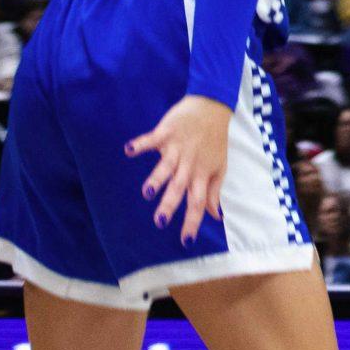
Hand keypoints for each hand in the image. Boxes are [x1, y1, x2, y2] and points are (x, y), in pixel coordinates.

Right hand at [127, 94, 234, 242]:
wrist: (212, 108)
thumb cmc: (215, 141)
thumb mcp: (220, 167)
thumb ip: (214, 192)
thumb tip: (216, 216)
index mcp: (201, 175)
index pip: (198, 203)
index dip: (193, 222)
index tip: (186, 241)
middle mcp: (189, 164)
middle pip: (179, 188)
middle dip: (170, 204)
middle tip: (160, 221)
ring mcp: (177, 149)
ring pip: (166, 167)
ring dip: (156, 179)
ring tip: (147, 192)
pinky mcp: (166, 133)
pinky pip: (152, 140)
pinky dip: (141, 144)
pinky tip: (129, 150)